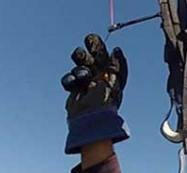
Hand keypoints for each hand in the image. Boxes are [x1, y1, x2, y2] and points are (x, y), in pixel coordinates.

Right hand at [62, 33, 130, 154]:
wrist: (88, 119)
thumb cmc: (105, 102)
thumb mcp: (114, 81)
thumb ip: (116, 65)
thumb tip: (116, 50)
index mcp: (111, 76)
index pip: (105, 57)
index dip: (99, 47)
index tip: (93, 39)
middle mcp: (98, 78)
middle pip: (91, 59)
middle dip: (88, 52)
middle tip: (86, 47)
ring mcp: (85, 83)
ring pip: (79, 66)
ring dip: (79, 66)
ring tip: (83, 75)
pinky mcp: (74, 89)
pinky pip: (69, 78)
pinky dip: (70, 79)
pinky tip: (74, 83)